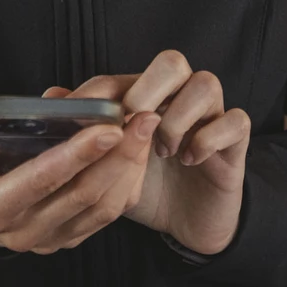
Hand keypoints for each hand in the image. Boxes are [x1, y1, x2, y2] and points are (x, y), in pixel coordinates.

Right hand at [0, 101, 157, 253]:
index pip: (40, 182)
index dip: (77, 155)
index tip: (108, 128)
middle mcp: (21, 232)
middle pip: (81, 196)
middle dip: (118, 156)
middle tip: (142, 118)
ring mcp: (46, 238)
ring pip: (100, 209)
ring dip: (129, 168)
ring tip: (146, 128)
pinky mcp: (63, 235)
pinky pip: (104, 215)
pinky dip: (126, 183)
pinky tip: (139, 150)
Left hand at [46, 50, 250, 255]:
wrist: (189, 225)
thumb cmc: (147, 189)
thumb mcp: (108, 166)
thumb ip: (83, 134)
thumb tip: (51, 99)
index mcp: (150, 99)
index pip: (127, 74)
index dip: (106, 92)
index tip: (90, 122)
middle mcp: (182, 99)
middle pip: (172, 61)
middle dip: (147, 91)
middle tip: (133, 127)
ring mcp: (212, 118)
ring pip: (207, 84)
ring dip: (178, 118)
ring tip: (163, 151)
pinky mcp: (236, 142)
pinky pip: (235, 120)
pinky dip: (208, 139)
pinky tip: (189, 160)